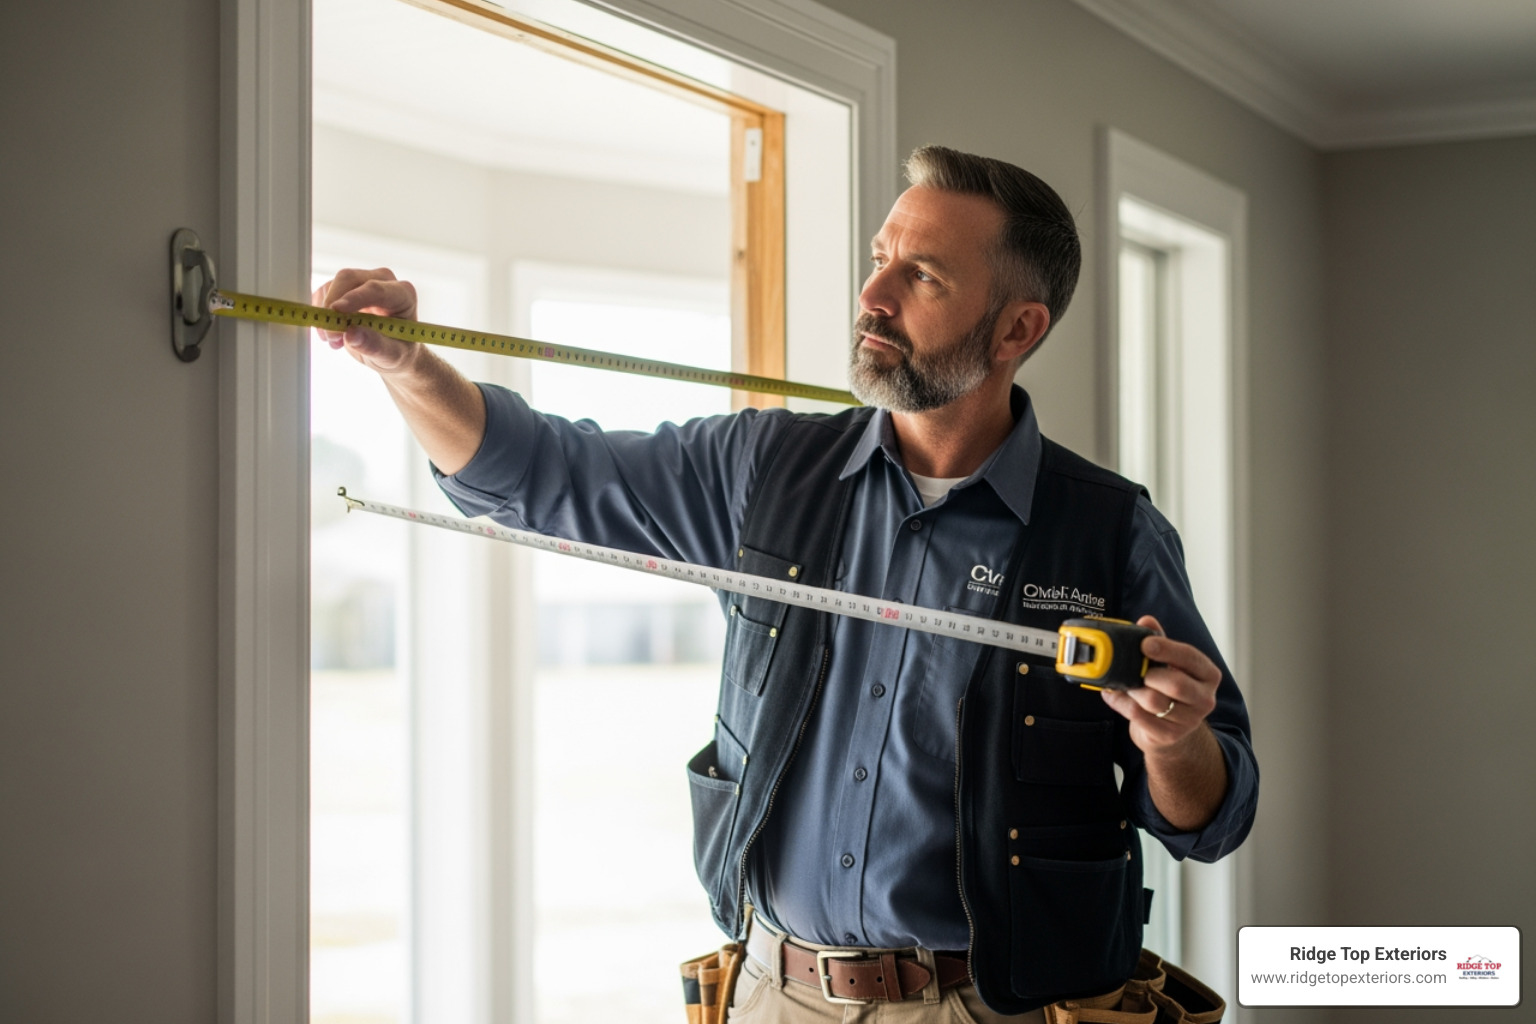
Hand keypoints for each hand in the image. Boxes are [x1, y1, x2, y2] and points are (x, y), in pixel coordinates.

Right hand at [312, 268, 419, 374]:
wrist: (392, 349)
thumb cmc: (398, 350)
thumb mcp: (391, 355)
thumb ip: (374, 345)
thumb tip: (350, 334)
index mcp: (403, 294)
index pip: (376, 289)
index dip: (354, 298)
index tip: (336, 311)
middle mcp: (383, 280)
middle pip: (349, 279)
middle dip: (333, 307)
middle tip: (331, 336)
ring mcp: (363, 280)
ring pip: (332, 285)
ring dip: (326, 314)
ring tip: (336, 340)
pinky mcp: (345, 286)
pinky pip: (324, 291)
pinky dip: (321, 312)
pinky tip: (332, 332)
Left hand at [1099, 615, 1220, 755]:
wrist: (1171, 731)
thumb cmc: (1170, 689)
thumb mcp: (1169, 663)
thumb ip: (1159, 641)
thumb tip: (1146, 621)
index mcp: (1208, 675)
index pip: (1190, 658)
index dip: (1167, 649)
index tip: (1146, 644)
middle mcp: (1204, 699)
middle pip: (1175, 684)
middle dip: (1148, 675)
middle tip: (1135, 671)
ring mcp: (1188, 720)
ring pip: (1154, 701)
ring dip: (1132, 689)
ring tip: (1124, 683)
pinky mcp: (1169, 735)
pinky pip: (1138, 716)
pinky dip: (1120, 702)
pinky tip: (1114, 694)